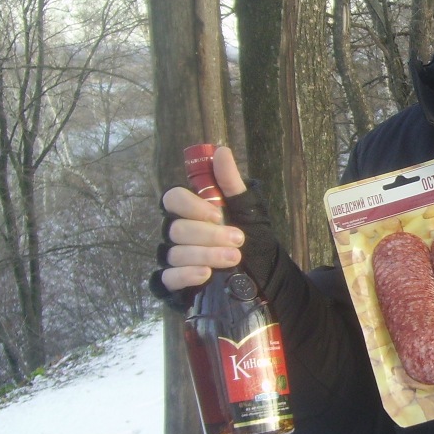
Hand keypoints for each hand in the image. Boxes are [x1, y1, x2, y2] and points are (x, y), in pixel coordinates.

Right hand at [156, 146, 247, 292]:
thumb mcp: (248, 209)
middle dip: (208, 235)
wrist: (265, 274)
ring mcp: (175, 257)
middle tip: (238, 239)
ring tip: (233, 258)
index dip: (191, 206)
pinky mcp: (175, 282)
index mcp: (192, 211)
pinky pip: (168, 278)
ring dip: (205, 255)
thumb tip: (221, 151)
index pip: (173, 199)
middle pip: (177, 229)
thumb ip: (231, 182)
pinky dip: (185, 275)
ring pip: (176, 253)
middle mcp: (178, 232)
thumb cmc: (254, 237)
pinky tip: (205, 274)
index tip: (217, 214)